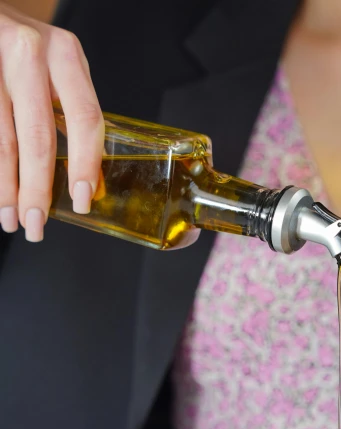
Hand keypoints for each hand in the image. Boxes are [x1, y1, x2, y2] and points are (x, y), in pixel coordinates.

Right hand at [0, 2, 103, 240]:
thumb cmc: (30, 48)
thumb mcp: (60, 66)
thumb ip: (73, 110)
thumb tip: (89, 178)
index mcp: (64, 55)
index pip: (84, 119)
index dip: (84, 164)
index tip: (82, 199)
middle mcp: (28, 54)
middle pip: (36, 137)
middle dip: (37, 189)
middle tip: (36, 224)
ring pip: (2, 141)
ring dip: (6, 188)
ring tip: (11, 219)